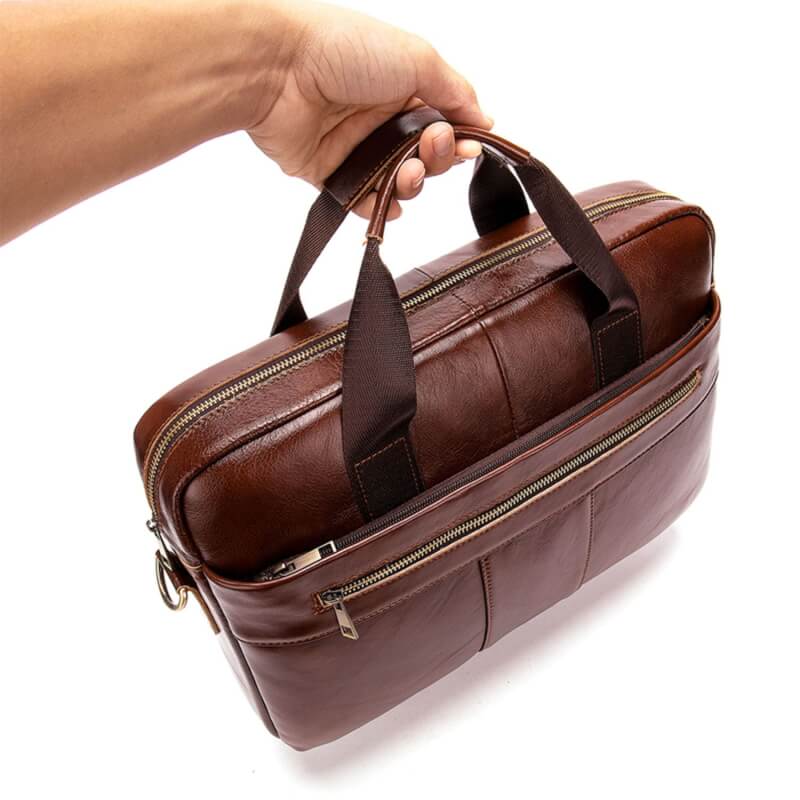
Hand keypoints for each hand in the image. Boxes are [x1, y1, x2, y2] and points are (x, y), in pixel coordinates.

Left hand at [248, 2, 492, 219]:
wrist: (278, 67)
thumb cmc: (343, 49)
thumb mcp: (417, 58)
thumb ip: (455, 91)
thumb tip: (485, 118)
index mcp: (404, 87)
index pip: (444, 124)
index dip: (459, 140)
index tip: (466, 147)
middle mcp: (381, 118)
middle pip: (425, 157)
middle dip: (436, 160)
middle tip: (428, 148)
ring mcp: (356, 147)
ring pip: (397, 183)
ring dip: (412, 185)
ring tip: (407, 174)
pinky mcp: (329, 173)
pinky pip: (361, 201)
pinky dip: (378, 208)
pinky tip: (389, 205)